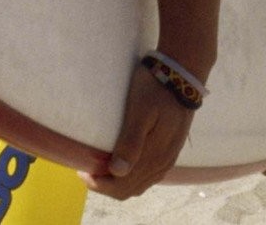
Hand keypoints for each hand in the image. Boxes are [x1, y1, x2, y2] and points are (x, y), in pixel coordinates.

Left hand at [80, 63, 196, 198]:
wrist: (182, 76)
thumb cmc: (155, 90)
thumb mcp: (140, 111)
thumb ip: (131, 142)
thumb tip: (117, 172)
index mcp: (154, 157)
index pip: (122, 187)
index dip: (99, 184)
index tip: (83, 169)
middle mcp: (162, 165)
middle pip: (129, 190)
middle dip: (105, 185)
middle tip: (87, 167)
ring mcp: (167, 161)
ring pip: (138, 185)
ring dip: (117, 182)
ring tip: (100, 165)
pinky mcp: (170, 153)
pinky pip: (148, 177)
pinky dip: (131, 178)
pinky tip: (121, 164)